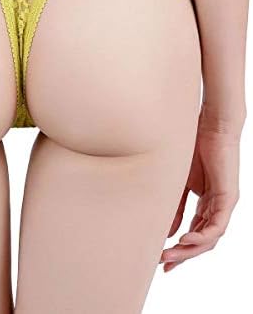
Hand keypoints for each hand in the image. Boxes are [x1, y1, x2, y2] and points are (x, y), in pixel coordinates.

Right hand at [160, 104, 241, 271]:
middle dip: (182, 255)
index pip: (193, 233)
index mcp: (205, 203)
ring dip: (190, 250)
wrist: (210, 125)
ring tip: (170, 255)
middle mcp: (216, 207)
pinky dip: (201, 235)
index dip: (179, 248)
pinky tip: (185, 240)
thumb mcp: (178, 182)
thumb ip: (175, 206)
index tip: (161, 259)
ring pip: (210, 238)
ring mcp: (224, 204)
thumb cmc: (193, 147)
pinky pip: (217, 225)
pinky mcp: (228, 197)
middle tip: (164, 264)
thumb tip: (170, 231)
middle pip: (201, 240)